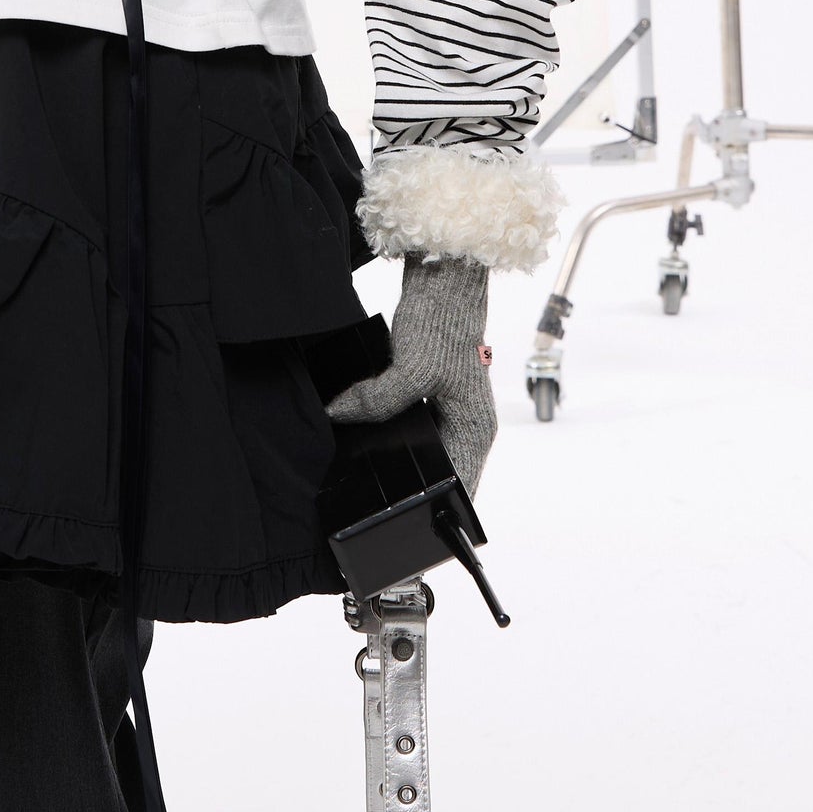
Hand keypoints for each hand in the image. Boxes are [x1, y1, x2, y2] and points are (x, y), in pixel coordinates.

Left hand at [326, 252, 496, 496]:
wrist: (443, 282)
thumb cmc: (442, 324)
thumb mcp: (410, 369)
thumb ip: (376, 401)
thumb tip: (337, 415)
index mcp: (475, 430)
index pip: (461, 490)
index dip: (437, 513)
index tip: (406, 529)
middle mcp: (467, 427)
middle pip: (439, 473)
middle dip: (410, 488)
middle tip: (374, 503)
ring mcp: (450, 412)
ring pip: (422, 452)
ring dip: (398, 459)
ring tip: (367, 474)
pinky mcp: (432, 396)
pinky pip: (409, 428)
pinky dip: (389, 434)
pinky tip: (365, 436)